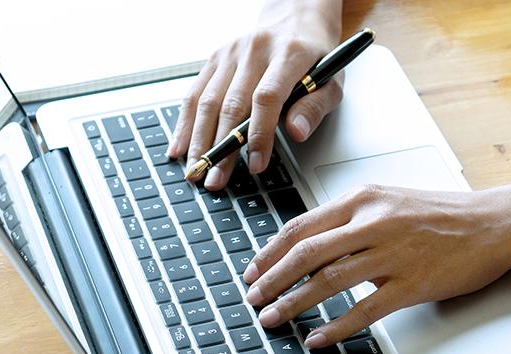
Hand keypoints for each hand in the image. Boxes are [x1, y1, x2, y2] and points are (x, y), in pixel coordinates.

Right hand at [166, 0, 343, 190]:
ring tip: (195, 170)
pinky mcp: (215, 58)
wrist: (294, 16)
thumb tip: (297, 132)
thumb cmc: (314, 55)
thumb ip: (316, 107)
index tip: (256, 164)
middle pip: (232, 104)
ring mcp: (231, 53)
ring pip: (208, 101)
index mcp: (289, 54)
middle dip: (221, 148)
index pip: (268, 97)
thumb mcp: (331, 80)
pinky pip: (195, 93)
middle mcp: (255, 50)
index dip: (260, 134)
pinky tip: (179, 147)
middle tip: (215, 180)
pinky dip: (184, 123)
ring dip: (199, 140)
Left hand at [243, 185, 510, 346]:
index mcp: (363, 199)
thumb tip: (317, 244)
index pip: (301, 226)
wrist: (496, 222)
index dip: (269, 252)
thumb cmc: (445, 214)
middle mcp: (373, 222)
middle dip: (270, 280)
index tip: (252, 271)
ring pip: (327, 281)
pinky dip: (335, 326)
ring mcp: (392, 253)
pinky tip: (317, 337)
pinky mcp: (412, 283)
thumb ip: (354, 219)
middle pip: (305, 253)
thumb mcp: (391, 201)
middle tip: (252, 300)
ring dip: (292, 303)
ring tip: (272, 320)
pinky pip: (364, 309)